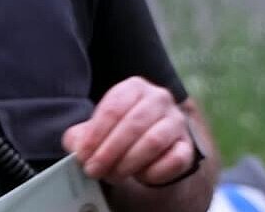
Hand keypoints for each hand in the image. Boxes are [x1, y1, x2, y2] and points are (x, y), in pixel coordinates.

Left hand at [63, 77, 196, 184]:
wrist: (148, 146)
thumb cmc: (116, 133)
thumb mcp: (95, 130)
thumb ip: (81, 136)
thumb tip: (77, 146)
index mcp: (133, 88)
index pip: (112, 109)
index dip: (95, 135)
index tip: (83, 155)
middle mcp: (159, 99)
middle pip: (132, 125)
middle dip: (109, 151)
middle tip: (94, 170)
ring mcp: (177, 121)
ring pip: (153, 142)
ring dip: (128, 163)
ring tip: (113, 175)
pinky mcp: (188, 145)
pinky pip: (174, 160)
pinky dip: (154, 172)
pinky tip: (140, 176)